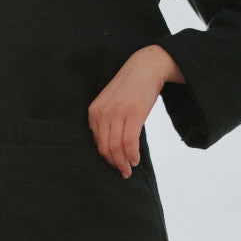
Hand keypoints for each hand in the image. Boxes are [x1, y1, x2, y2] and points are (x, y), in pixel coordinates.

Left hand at [88, 45, 182, 176]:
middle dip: (113, 164)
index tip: (113, 166)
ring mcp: (118, 113)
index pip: (96, 143)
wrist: (146, 67)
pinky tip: (135, 160)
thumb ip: (106, 120)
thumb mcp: (111, 103)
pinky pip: (129, 141)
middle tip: (122, 174)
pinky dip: (132, 155)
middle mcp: (103, 113)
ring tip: (128, 171)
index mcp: (94, 112)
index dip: (104, 158)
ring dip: (123, 163)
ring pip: (116, 147)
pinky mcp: (134, 113)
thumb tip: (110, 146)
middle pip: (104, 148)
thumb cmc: (130, 88)